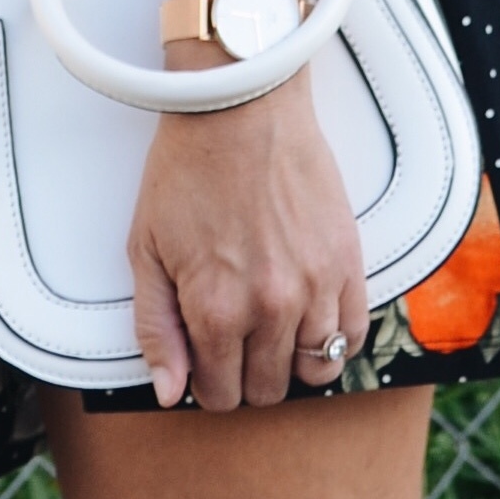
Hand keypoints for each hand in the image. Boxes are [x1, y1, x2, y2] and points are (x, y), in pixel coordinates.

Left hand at [128, 77, 367, 412]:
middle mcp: (269, 308)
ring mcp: (315, 286)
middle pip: (266, 389)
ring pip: (313, 370)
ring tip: (270, 327)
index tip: (204, 357)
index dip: (207, 381)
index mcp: (214, 308)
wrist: (240, 106)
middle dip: (244, 374)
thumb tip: (169, 391)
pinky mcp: (348, 262)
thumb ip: (155, 327)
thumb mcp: (147, 249)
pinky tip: (308, 318)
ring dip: (288, 359)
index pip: (219, 393)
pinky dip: (331, 338)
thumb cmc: (188, 168)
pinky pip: (352, 334)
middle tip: (234, 339)